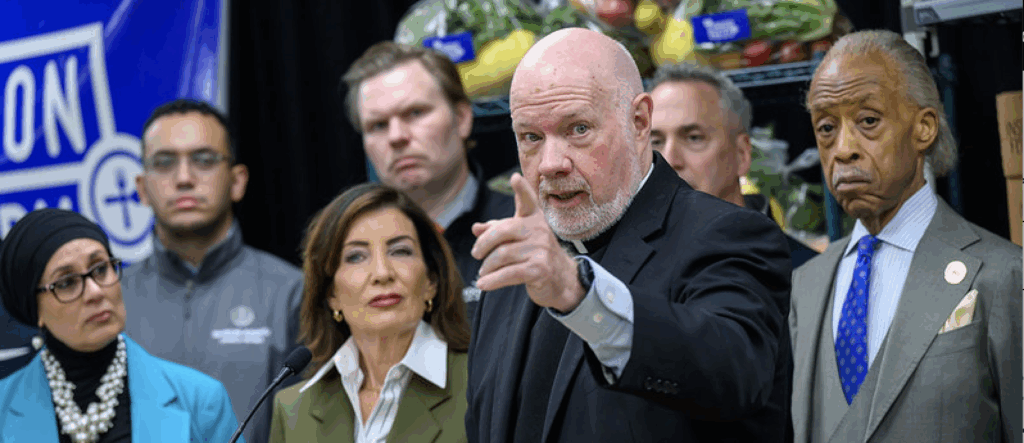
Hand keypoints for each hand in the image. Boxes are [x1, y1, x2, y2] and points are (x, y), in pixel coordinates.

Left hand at [471, 173, 584, 312]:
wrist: (560, 279)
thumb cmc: (535, 255)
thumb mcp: (518, 239)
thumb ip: (497, 231)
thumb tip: (476, 228)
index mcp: (534, 218)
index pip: (528, 201)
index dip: (522, 189)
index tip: (515, 177)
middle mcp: (539, 230)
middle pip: (503, 231)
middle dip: (484, 244)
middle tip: (476, 254)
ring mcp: (541, 249)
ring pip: (502, 255)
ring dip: (487, 266)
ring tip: (483, 272)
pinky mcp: (540, 269)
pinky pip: (508, 274)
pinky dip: (492, 280)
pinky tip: (483, 284)